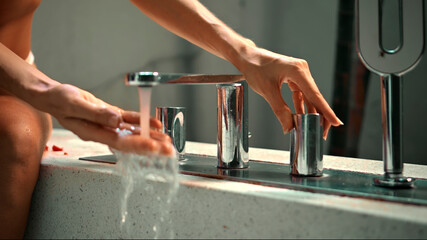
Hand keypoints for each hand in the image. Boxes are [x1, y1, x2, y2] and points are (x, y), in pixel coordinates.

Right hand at [38, 84, 173, 154]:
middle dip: (151, 146)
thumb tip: (116, 120)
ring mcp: (108, 125)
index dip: (138, 145)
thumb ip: (96, 113)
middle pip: (130, 142)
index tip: (154, 147)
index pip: (119, 142)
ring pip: (132, 132)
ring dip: (150, 136)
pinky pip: (129, 120)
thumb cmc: (59, 99)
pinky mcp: (110, 116)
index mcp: (93, 133)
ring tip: (167, 141)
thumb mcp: (75, 104)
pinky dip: (142, 122)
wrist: (54, 95)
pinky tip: (155, 124)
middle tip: (169, 150)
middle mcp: (103, 132)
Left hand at [240, 47, 342, 138]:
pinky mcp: (294, 76)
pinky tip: (301, 116)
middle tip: (323, 133)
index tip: (336, 122)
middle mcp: (302, 70)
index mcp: (298, 70)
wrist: (247, 57)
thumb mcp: (267, 91)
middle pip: (315, 97)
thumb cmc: (255, 68)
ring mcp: (299, 73)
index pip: (315, 95)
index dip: (326, 111)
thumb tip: (289, 127)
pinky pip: (301, 93)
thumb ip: (280, 110)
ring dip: (310, 112)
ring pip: (309, 96)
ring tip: (313, 128)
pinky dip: (301, 105)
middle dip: (320, 115)